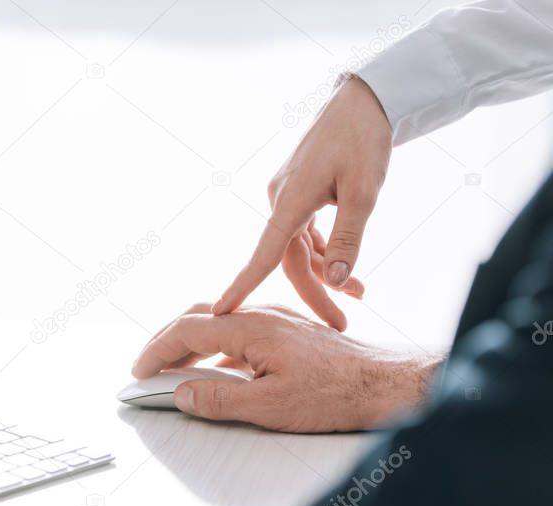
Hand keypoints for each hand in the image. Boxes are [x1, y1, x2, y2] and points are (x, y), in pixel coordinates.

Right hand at [133, 304, 440, 432]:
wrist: (387, 384)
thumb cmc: (336, 395)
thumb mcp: (271, 406)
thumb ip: (220, 400)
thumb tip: (182, 394)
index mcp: (250, 327)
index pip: (187, 329)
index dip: (157, 349)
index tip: (138, 371)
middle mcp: (261, 316)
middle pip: (199, 317)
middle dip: (167, 340)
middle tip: (147, 365)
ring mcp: (276, 322)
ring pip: (220, 323)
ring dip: (191, 342)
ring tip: (174, 367)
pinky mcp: (289, 333)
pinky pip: (240, 331)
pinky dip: (216, 346)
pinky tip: (219, 368)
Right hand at [214, 76, 391, 330]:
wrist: (365, 100)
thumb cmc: (364, 140)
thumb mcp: (364, 192)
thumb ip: (347, 239)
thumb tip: (337, 280)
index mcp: (290, 200)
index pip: (263, 255)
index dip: (242, 286)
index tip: (221, 312)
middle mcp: (281, 201)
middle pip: (289, 261)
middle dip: (315, 293)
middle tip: (341, 324)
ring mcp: (288, 197)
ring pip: (299, 249)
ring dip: (326, 273)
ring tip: (359, 294)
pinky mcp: (299, 194)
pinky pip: (306, 233)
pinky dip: (325, 252)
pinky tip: (346, 268)